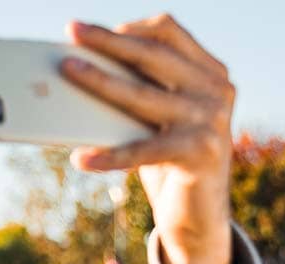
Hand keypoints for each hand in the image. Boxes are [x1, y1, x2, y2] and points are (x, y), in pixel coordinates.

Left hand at [61, 15, 235, 263]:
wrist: (201, 216)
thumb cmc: (169, 161)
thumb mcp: (158, 119)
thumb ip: (139, 90)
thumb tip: (79, 69)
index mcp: (210, 73)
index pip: (168, 33)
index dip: (128, 27)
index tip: (89, 30)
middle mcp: (217, 90)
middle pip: (153, 54)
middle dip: (107, 41)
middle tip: (72, 32)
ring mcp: (212, 121)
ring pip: (143, 95)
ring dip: (100, 81)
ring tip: (68, 73)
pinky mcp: (200, 154)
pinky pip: (143, 150)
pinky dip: (110, 155)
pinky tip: (82, 158)